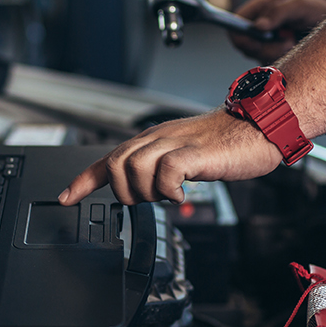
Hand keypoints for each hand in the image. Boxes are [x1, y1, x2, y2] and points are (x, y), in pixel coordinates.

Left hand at [59, 110, 283, 205]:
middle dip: (125, 193)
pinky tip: (182, 192)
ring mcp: (174, 143)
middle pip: (115, 165)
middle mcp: (157, 139)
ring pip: (133, 169)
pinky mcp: (193, 153)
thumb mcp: (184, 155)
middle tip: (150, 199)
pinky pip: (164, 172)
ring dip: (148, 192)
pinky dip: (169, 190)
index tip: (66, 197)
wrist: (258, 127)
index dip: (83, 181)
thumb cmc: (227, 143)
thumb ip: (161, 168)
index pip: (108, 159)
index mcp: (152, 140)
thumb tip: (147, 189)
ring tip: (170, 194)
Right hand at [229, 0, 325, 63]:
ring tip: (293, 41)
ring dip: (278, 54)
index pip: (233, 28)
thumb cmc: (310, 8)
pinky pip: (271, 66)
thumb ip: (278, 12)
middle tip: (287, 40)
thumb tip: (258, 26)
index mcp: (254, 11)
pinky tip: (293, 49)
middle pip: (246, 48)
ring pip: (259, 59)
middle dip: (267, 48)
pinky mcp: (272, 57)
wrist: (325, 23)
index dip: (241, 37)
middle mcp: (255, 29)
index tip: (258, 41)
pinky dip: (284, 60)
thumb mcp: (297, 5)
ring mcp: (263, 45)